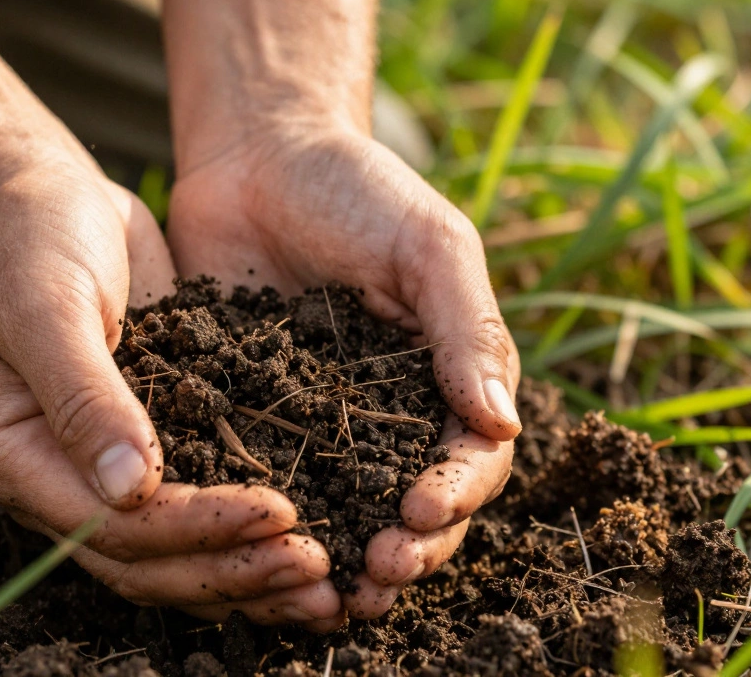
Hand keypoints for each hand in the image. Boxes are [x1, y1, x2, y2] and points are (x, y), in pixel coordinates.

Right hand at [0, 160, 340, 627]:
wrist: (36, 193)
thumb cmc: (27, 239)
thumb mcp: (46, 308)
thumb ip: (85, 398)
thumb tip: (133, 490)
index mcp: (14, 457)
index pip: (109, 526)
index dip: (195, 529)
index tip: (277, 512)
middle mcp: (57, 478)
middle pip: (146, 560)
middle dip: (232, 567)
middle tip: (318, 564)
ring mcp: (102, 464)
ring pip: (176, 549)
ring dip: (247, 565)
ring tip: (327, 571)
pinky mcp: (151, 436)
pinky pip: (198, 498)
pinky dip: (247, 523)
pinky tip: (315, 523)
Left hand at [165, 125, 521, 620]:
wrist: (258, 154)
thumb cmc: (357, 188)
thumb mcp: (426, 245)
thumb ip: (465, 327)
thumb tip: (502, 425)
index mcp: (445, 379)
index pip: (468, 460)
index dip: (454, 497)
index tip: (419, 516)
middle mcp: (388, 414)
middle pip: (411, 506)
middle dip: (404, 551)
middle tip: (374, 577)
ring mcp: (320, 421)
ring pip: (341, 510)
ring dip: (341, 560)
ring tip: (326, 596)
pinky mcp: (252, 414)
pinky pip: (264, 479)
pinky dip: (264, 522)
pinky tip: (249, 550)